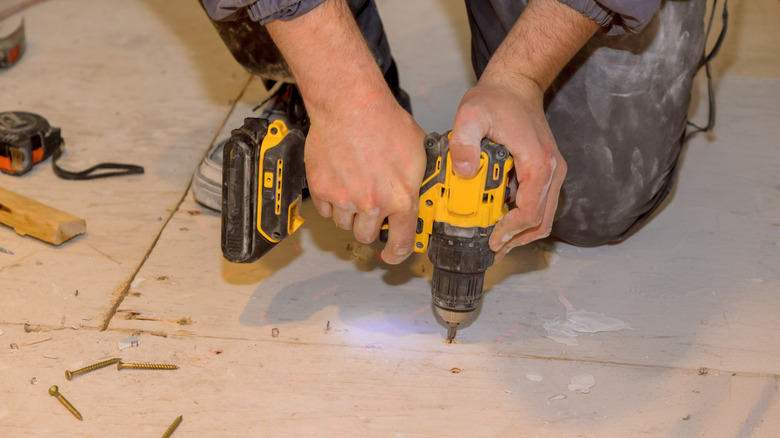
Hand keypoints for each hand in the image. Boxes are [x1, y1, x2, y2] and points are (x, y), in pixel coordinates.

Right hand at [304, 91, 426, 263]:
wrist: (350, 105)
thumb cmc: (384, 122)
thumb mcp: (418, 152)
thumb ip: (416, 181)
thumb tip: (419, 194)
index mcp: (401, 198)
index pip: (400, 243)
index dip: (397, 254)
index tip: (392, 255)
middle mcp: (372, 203)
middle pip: (366, 236)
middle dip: (369, 225)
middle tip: (370, 206)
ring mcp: (344, 199)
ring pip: (344, 223)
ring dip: (349, 212)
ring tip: (355, 185)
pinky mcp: (322, 190)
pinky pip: (325, 208)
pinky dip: (331, 200)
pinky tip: (340, 179)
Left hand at [449, 71, 566, 262]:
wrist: (516, 83)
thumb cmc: (497, 99)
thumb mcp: (471, 114)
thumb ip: (463, 142)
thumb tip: (465, 172)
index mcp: (538, 162)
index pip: (531, 212)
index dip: (511, 232)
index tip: (492, 240)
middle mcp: (551, 170)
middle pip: (541, 221)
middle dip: (517, 240)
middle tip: (492, 249)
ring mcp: (550, 172)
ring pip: (542, 216)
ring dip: (520, 231)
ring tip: (494, 239)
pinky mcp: (544, 172)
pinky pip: (537, 204)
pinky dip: (521, 216)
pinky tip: (498, 216)